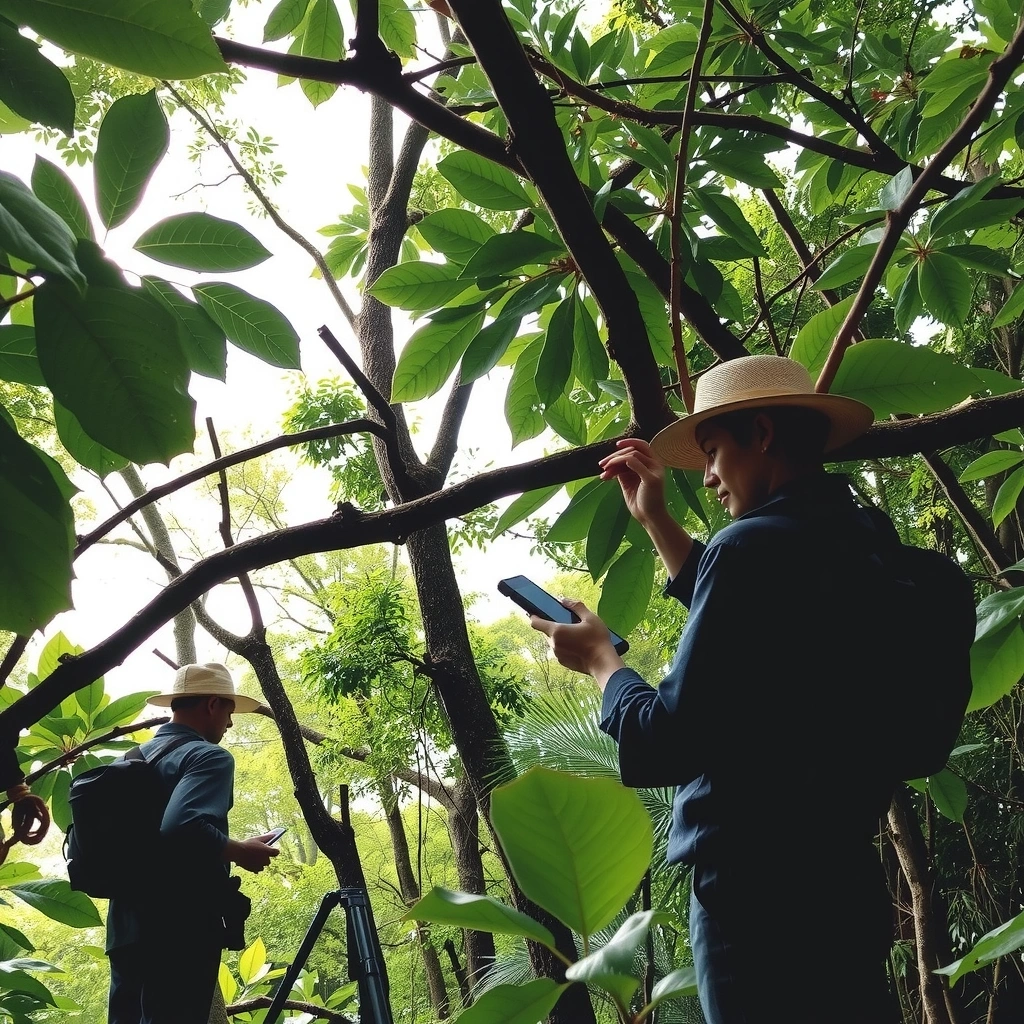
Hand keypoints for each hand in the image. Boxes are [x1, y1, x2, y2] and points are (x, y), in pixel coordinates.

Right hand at [225, 836, 280, 872]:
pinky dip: (256, 867)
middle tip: (259, 852)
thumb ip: (267, 837)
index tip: (270, 848)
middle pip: (269, 860)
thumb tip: (274, 835)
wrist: (237, 852)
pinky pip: (258, 869)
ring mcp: (260, 866)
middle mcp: (265, 860)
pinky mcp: (254, 870)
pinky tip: (251, 862)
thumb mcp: (258, 838)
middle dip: (265, 856)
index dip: (274, 850)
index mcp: (268, 851)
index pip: (276, 852)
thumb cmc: (248, 844)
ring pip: (263, 865)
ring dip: (261, 862)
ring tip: (254, 857)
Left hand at [530, 598, 623, 686]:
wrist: (603, 663)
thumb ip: (576, 606)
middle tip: (569, 624)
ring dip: (561, 637)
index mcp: (557, 631)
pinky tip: (579, 645)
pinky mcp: (563, 662)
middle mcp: (554, 644)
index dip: (534, 616)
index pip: (535, 623)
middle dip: (555, 626)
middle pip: (547, 631)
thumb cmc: (597, 640)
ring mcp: (557, 655)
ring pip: (554, 641)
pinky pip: (560, 651)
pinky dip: (566, 647)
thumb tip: (564, 599)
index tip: (535, 612)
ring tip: (577, 635)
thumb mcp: (590, 618)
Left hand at [600, 437, 693, 578]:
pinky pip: (632, 462)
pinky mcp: (651, 478)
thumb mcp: (628, 482)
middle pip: (634, 449)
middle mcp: (656, 465)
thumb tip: (612, 462)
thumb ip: (623, 471)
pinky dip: (619, 463)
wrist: (649, 518)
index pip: (641, 446)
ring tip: (604, 472)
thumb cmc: (640, 502)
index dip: (628, 442)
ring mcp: (655, 471)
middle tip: (602, 464)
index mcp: (652, 465)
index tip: (614, 446)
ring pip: (632, 454)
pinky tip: (610, 473)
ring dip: (614, 460)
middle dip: (615, 455)